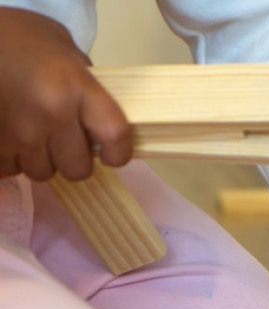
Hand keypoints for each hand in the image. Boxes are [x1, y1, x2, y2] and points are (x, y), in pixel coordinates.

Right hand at [0, 8, 131, 180]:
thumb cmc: (19, 38)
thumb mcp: (64, 50)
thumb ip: (87, 85)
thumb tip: (99, 120)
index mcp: (76, 86)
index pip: (115, 135)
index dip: (119, 152)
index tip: (112, 153)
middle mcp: (50, 114)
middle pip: (77, 169)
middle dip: (73, 159)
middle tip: (64, 141)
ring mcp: (17, 132)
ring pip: (42, 172)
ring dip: (40, 159)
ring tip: (31, 133)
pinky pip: (9, 168)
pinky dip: (11, 158)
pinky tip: (9, 135)